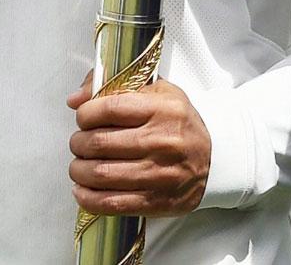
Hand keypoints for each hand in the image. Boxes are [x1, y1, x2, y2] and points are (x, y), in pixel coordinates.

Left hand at [67, 73, 209, 217]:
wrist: (216, 158)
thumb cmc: (178, 122)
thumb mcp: (157, 91)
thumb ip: (114, 86)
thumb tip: (74, 99)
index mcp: (160, 108)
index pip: (109, 108)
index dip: (86, 114)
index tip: (83, 118)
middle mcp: (160, 141)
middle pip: (100, 143)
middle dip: (79, 143)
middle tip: (78, 142)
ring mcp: (159, 174)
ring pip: (102, 174)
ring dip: (79, 171)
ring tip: (78, 166)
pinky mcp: (156, 202)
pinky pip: (113, 204)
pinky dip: (89, 199)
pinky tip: (82, 191)